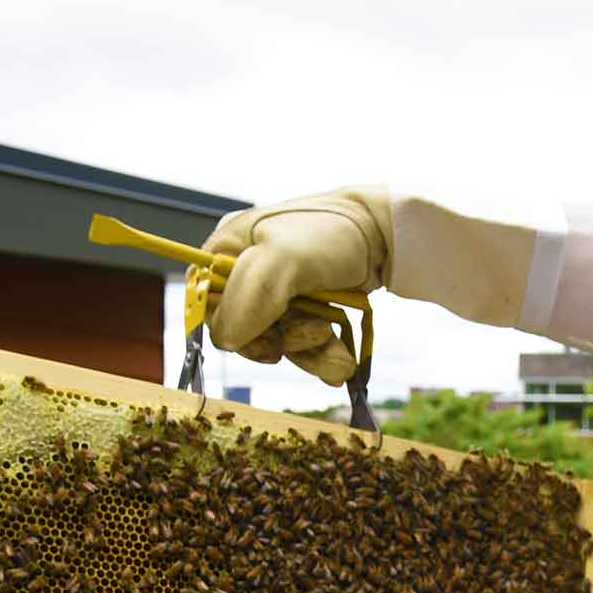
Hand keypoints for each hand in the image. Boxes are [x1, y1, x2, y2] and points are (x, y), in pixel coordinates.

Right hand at [201, 186, 392, 383]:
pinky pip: (303, 347)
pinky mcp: (305, 310)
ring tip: (338, 354)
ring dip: (310, 354)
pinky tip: (342, 359)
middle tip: (317, 331)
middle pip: (245, 331)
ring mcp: (277, 294)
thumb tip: (226, 340)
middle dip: (285, 341)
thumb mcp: (284, 258)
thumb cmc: (332, 233)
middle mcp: (247, 274)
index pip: (206, 303)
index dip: (232, 327)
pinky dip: (323, 357)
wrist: (385, 235)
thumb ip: (250, 297)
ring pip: (279, 344)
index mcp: (227, 251)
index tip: (266, 337)